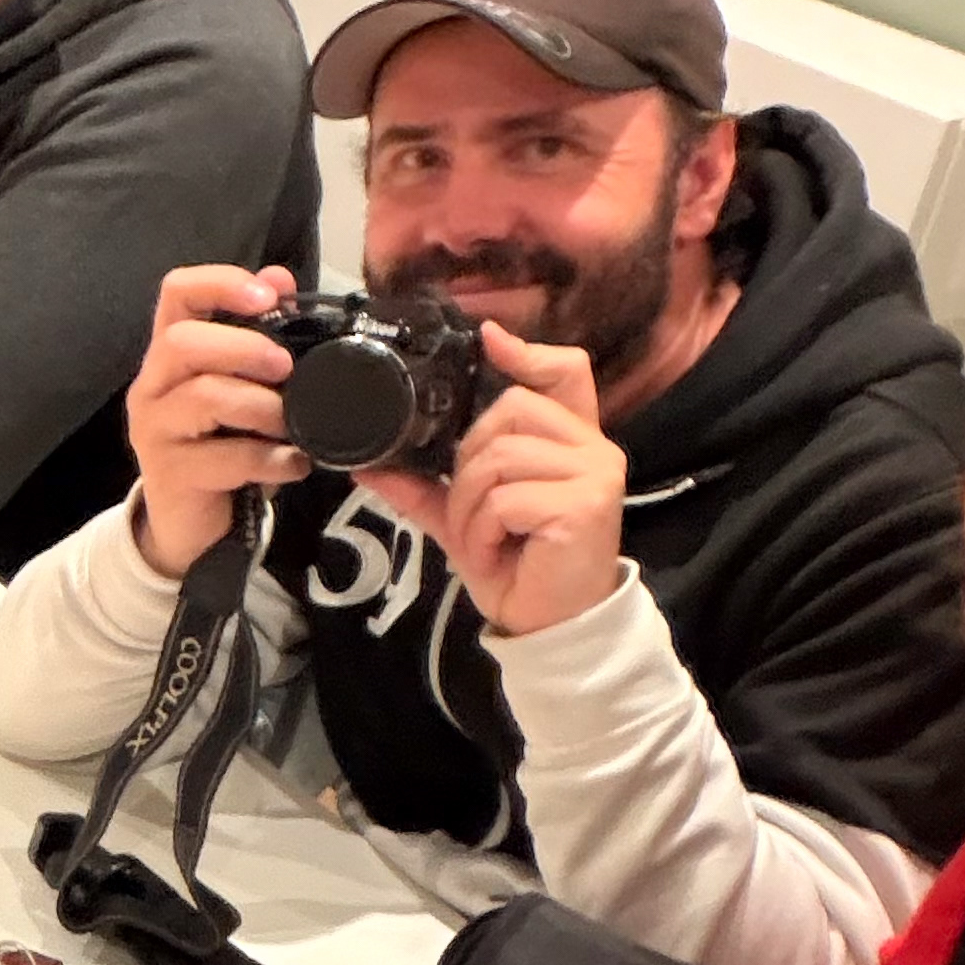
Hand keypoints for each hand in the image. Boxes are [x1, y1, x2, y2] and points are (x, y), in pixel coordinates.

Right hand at [121, 262, 310, 572]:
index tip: (267, 296)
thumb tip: (279, 278)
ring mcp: (155, 430)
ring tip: (291, 425)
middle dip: (245, 348)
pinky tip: (292, 464)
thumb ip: (258, 334)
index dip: (220, 283)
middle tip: (285, 367)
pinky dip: (271, 459)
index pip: (177, 293)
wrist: (189, 522)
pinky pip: (226, 457)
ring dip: (263, 407)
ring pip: (204, 396)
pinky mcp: (170, 474)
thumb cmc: (220, 443)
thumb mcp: (241, 385)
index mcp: (171, 352)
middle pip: (183, 342)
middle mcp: (152, 385)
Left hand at [352, 327, 628, 636]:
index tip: (487, 339)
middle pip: (509, 412)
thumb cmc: (517, 568)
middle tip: (472, 517)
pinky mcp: (585, 503)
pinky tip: (496, 554)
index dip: (527, 352)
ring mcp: (595, 473)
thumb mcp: (465, 520)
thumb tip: (370, 465)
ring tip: (483, 542)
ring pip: (499, 457)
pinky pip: (505, 497)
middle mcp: (593, 447)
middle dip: (468, 465)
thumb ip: (426, 488)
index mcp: (571, 441)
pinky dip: (482, 531)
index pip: (565, 373)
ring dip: (470, 508)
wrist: (550, 625)